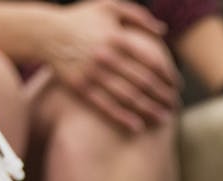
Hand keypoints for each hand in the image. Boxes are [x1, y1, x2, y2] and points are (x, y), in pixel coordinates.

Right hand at [43, 0, 180, 131]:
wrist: (46, 32)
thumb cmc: (82, 19)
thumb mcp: (109, 6)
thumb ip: (139, 15)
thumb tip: (163, 30)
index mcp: (117, 38)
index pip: (151, 61)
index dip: (168, 76)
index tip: (176, 86)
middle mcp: (107, 57)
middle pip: (143, 82)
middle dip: (162, 96)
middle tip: (175, 106)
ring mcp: (93, 74)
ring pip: (127, 97)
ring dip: (148, 110)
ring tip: (163, 119)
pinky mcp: (81, 87)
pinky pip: (105, 106)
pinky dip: (123, 118)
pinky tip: (137, 127)